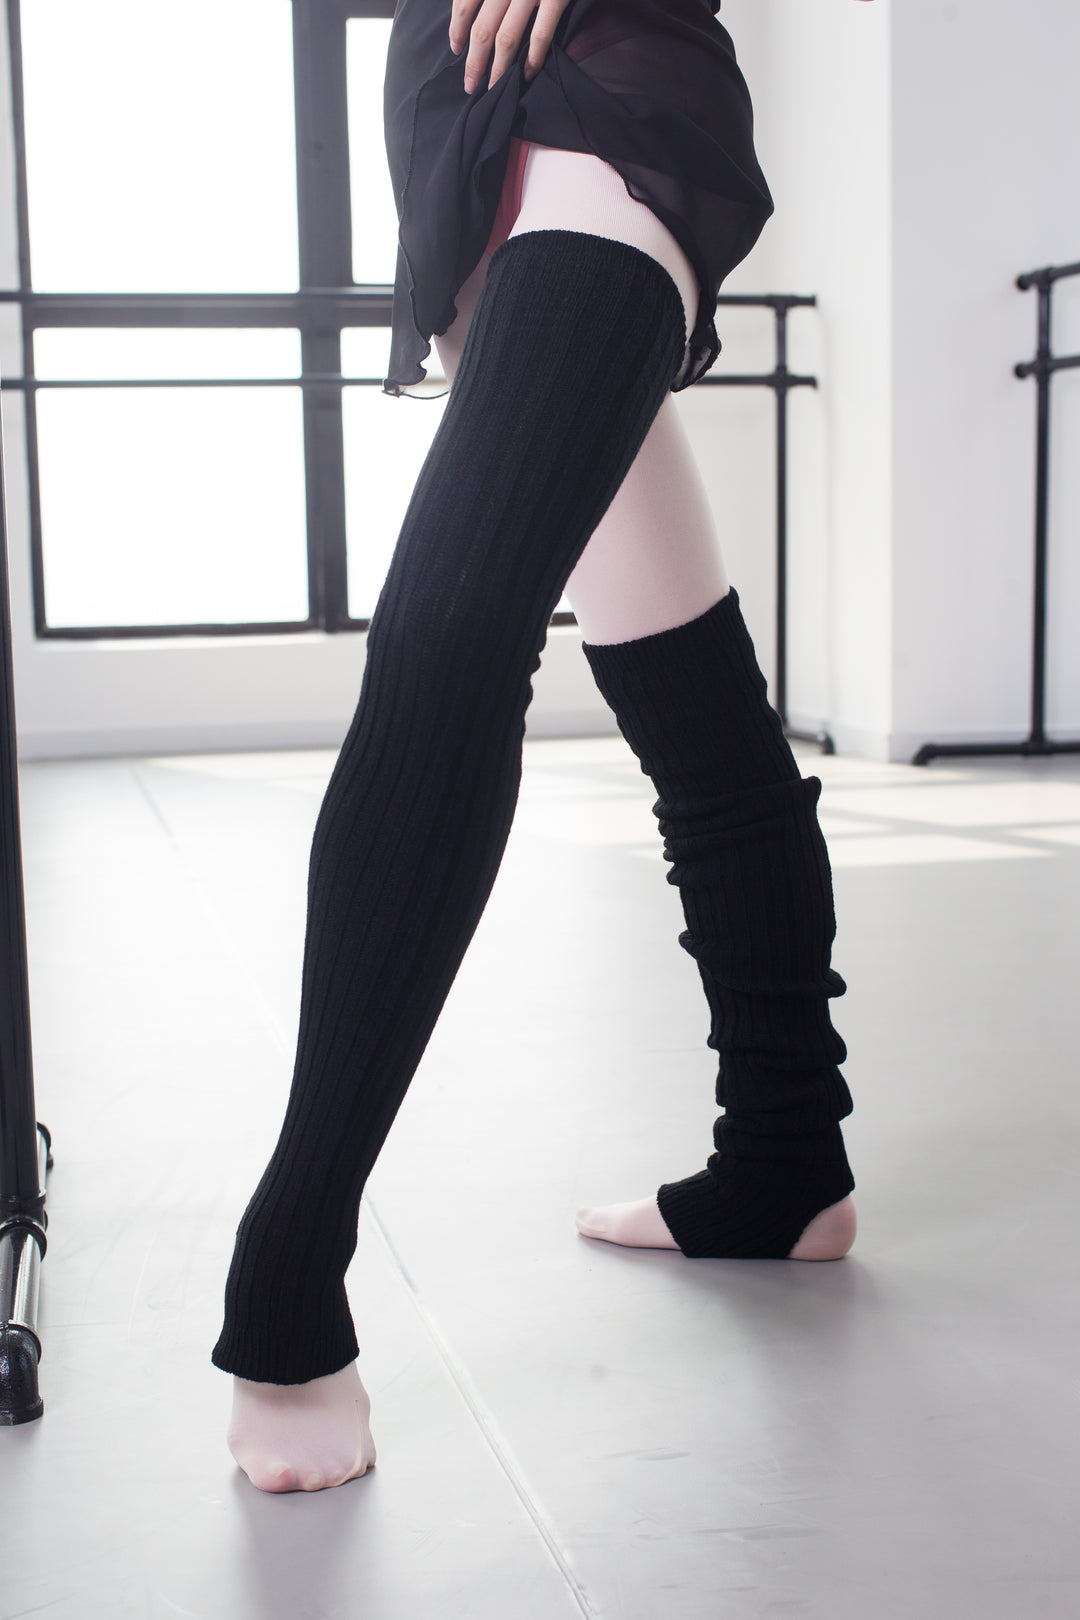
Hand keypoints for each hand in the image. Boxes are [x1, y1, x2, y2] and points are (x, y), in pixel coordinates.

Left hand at [449, 0, 573, 94]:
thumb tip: (472, 6)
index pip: (463, 3)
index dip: (456, 29)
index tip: (456, 47)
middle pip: (482, 29)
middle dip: (474, 61)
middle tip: (470, 84)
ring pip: (506, 37)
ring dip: (498, 68)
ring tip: (494, 87)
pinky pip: (542, 33)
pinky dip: (533, 57)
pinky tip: (526, 74)